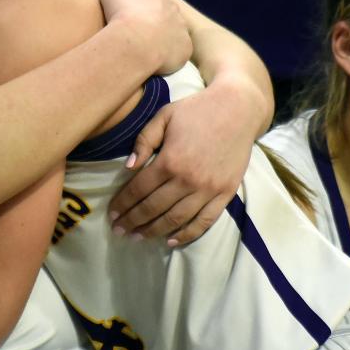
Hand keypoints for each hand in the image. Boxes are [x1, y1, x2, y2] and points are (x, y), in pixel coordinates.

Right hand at [100, 0, 191, 74]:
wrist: (137, 42)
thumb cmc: (122, 13)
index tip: (123, 8)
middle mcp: (172, 5)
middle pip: (159, 9)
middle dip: (149, 16)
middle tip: (133, 27)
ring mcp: (181, 26)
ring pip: (170, 29)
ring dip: (160, 34)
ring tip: (144, 44)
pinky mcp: (185, 47)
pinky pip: (176, 49)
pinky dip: (167, 52)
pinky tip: (154, 56)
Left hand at [108, 75, 259, 245]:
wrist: (238, 109)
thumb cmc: (197, 110)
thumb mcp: (164, 116)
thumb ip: (144, 141)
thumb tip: (128, 168)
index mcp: (170, 160)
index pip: (139, 189)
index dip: (122, 204)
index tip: (112, 214)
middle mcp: (188, 180)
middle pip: (153, 208)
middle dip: (133, 221)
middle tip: (119, 231)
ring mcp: (208, 189)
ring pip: (175, 219)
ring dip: (154, 231)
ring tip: (138, 237)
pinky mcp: (225, 194)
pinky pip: (204, 221)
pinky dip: (186, 235)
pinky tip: (171, 241)